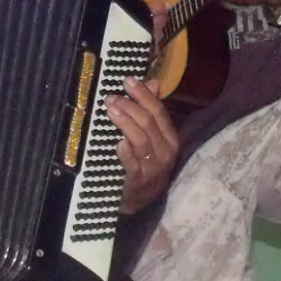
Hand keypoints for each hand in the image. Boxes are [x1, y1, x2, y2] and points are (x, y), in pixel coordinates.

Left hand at [105, 79, 180, 214]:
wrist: (142, 200)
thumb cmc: (146, 163)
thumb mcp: (152, 137)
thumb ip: (152, 110)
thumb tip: (153, 82)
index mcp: (170, 137)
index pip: (158, 111)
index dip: (142, 94)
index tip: (127, 80)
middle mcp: (166, 150)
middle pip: (148, 122)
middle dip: (129, 106)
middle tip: (111, 97)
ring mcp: (153, 166)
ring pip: (140, 139)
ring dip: (124, 122)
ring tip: (110, 109)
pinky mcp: (139, 180)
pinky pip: (133, 163)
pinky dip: (125, 152)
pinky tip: (118, 142)